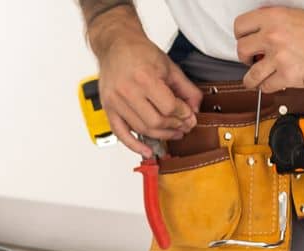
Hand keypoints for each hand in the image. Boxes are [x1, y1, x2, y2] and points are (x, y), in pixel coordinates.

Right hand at [90, 12, 202, 155]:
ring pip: (142, 129)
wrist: (116, 45)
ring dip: (161, 136)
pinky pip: (121, 133)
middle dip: (174, 127)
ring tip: (172, 133)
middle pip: (156, 122)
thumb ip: (185, 88)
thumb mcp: (169, 66)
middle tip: (184, 126)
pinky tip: (146, 151)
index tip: (189, 116)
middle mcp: (127, 91)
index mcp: (144, 77)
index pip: (169, 107)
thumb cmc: (140, 52)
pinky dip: (134, 146)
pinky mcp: (108, 108)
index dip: (183, 115)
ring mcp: (116, 101)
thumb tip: (195, 108)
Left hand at [234, 7, 303, 90]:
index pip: (240, 26)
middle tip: (253, 60)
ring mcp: (279, 57)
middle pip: (241, 51)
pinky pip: (267, 87)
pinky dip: (269, 87)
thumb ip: (272, 23)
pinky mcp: (288, 75)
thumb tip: (258, 35)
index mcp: (272, 17)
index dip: (241, 36)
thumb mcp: (292, 15)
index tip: (246, 42)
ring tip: (256, 79)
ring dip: (251, 79)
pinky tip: (274, 83)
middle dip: (245, 58)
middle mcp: (272, 36)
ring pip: (250, 75)